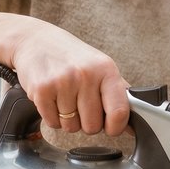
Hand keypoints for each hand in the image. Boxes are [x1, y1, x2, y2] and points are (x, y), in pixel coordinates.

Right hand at [10, 20, 130, 135]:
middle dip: (86, 122)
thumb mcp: (100, 67)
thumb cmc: (71, 57)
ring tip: (64, 98)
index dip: (115, 127)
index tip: (110, 126)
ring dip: (67, 119)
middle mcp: (86, 74)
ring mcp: (63, 82)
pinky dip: (52, 117)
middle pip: (92, 126)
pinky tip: (52, 99)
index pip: (119, 112)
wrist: (35, 41)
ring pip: (71, 127)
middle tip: (80, 104)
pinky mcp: (42, 90)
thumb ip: (118, 94)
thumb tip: (133, 124)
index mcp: (106, 69)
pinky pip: (52, 123)